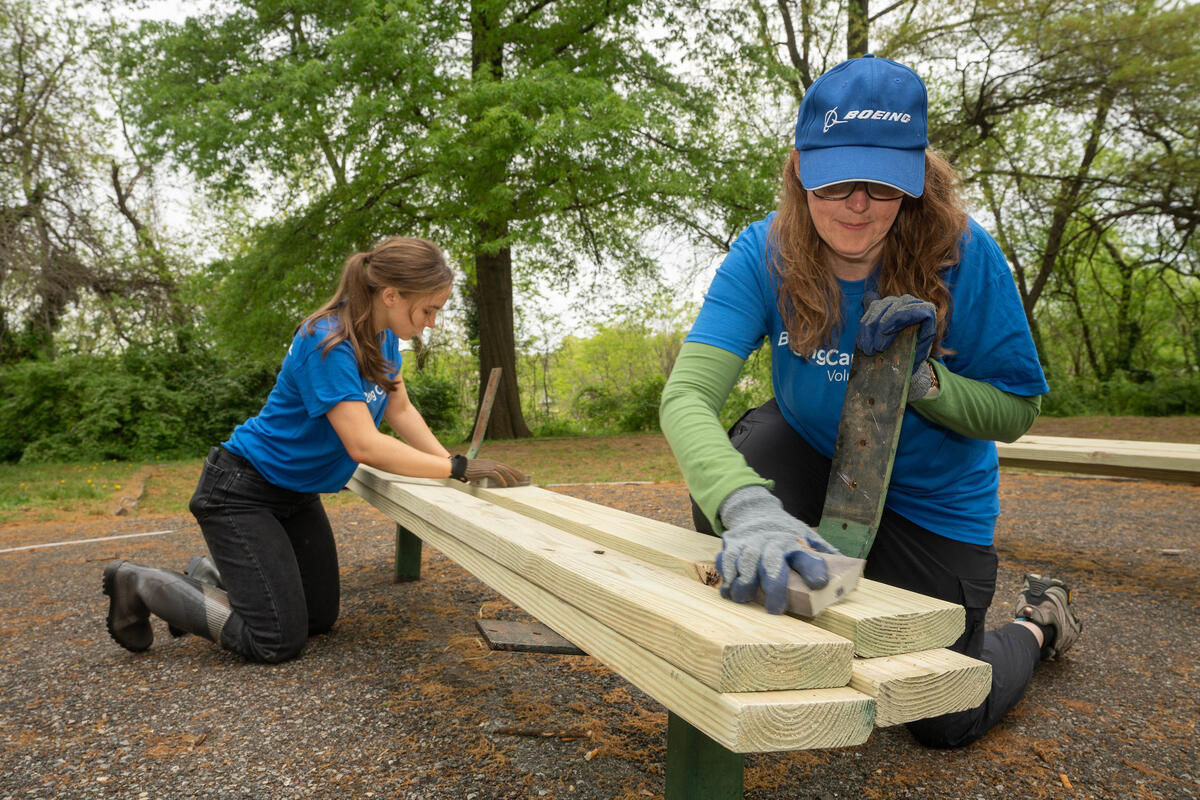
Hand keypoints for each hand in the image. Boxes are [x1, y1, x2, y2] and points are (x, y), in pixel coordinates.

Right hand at [463, 458, 526, 486]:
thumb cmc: (469, 470)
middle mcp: (492, 463)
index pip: (505, 466)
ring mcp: (489, 466)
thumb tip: (495, 480)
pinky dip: (501, 480)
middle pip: (507, 468)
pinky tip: (505, 485)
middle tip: (523, 479)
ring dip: (510, 478)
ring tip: (516, 484)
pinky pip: (496, 475)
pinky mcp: (485, 471)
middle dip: (516, 474)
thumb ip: (489, 473)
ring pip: (503, 472)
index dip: (514, 471)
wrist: (461, 467)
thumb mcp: (481, 471)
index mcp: (491, 462)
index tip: (520, 476)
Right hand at [715, 485, 838, 613]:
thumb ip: (826, 554)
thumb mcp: (809, 538)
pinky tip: (728, 590)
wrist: (756, 511)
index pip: (807, 554)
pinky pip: (727, 558)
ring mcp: (751, 541)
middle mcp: (773, 540)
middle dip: (773, 584)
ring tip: (744, 598)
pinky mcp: (733, 543)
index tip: (819, 584)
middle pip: (772, 560)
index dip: (813, 568)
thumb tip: (857, 572)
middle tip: (774, 608)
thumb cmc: (786, 533)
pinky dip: (726, 574)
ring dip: (744, 580)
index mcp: (795, 542)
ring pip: (746, 559)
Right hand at [858, 293, 935, 369]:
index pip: (911, 310)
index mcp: (926, 311)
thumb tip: (905, 354)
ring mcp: (894, 301)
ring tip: (866, 349)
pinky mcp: (880, 304)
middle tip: (874, 349)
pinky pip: (868, 312)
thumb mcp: (919, 353)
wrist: (908, 348)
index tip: (884, 331)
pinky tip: (862, 343)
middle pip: (891, 309)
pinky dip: (863, 328)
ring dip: (868, 330)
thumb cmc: (916, 351)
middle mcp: (911, 302)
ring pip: (877, 309)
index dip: (896, 319)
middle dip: (879, 329)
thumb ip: (915, 351)